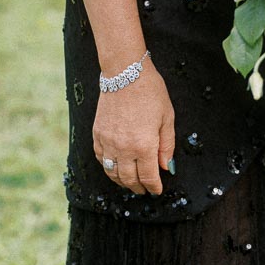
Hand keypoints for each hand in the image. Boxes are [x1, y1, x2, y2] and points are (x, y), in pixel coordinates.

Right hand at [93, 60, 175, 195]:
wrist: (125, 72)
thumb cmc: (150, 92)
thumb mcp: (167, 117)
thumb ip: (167, 145)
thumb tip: (167, 167)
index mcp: (144, 146)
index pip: (149, 177)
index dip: (154, 187)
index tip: (157, 191)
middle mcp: (124, 148)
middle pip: (129, 179)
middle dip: (138, 187)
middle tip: (144, 190)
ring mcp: (108, 142)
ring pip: (112, 172)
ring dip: (122, 181)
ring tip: (130, 182)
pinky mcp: (97, 134)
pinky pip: (100, 158)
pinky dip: (107, 167)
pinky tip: (115, 166)